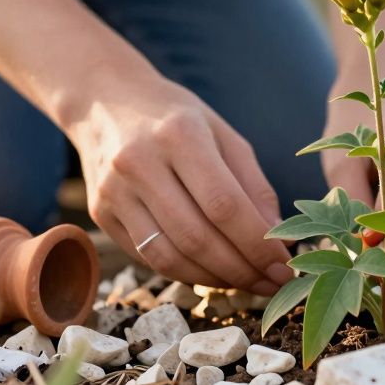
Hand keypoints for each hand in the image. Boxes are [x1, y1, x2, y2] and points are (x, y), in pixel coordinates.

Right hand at [69, 75, 294, 295]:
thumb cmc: (176, 117)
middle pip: (196, 238)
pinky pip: (147, 257)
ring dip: (213, 280)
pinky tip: (211, 273)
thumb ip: (252, 183)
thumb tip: (276, 235)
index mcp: (179, 135)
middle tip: (271, 284)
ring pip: (168, 257)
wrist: (106, 100)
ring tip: (245, 283)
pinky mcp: (100, 213)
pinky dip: (184, 273)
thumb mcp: (223, 133)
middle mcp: (140, 163)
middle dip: (241, 270)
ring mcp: (114, 191)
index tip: (283, 266)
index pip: (224, 205)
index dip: (257, 244)